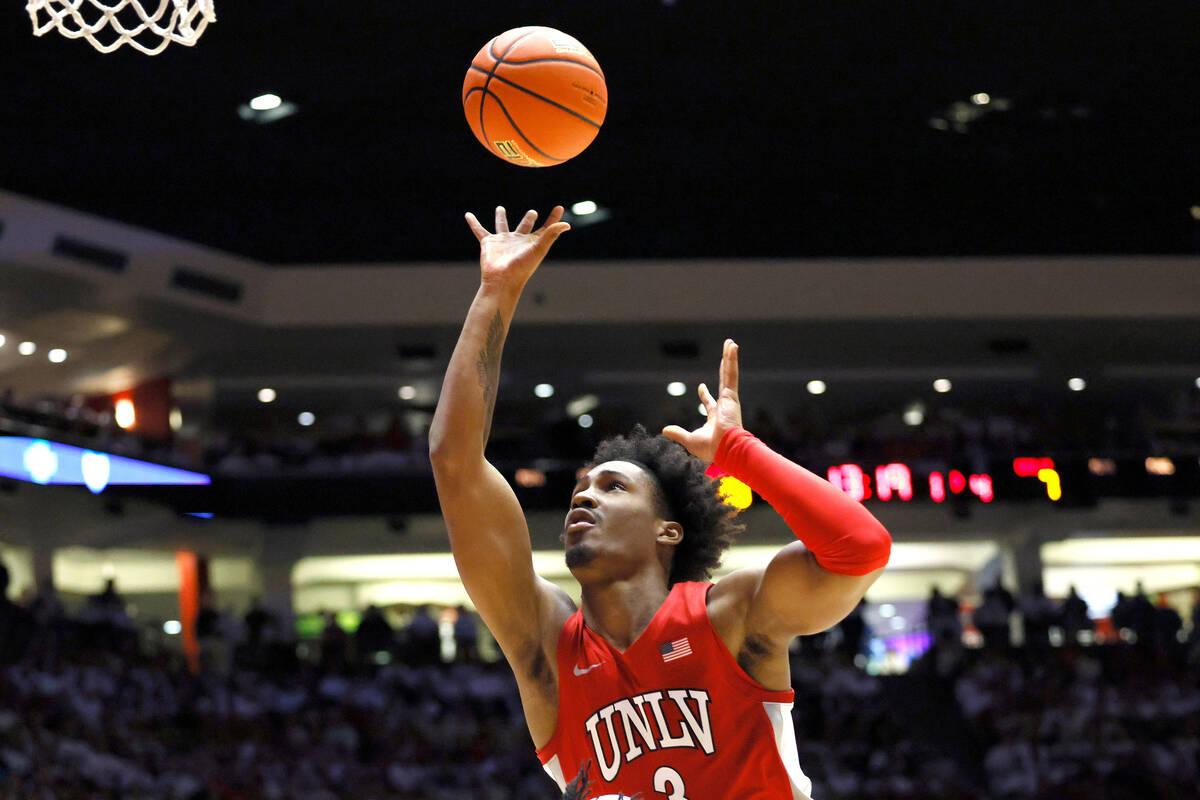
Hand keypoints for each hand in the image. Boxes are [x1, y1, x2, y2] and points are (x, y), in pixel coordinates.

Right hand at [465, 206, 570, 290]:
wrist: (502, 280)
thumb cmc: (522, 267)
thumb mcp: (539, 249)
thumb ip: (551, 234)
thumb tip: (566, 224)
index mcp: (532, 243)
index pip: (546, 228)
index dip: (553, 218)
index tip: (559, 208)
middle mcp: (518, 241)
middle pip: (525, 226)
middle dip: (528, 219)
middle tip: (533, 213)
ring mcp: (503, 241)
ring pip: (502, 225)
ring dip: (500, 217)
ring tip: (500, 208)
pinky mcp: (489, 243)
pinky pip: (479, 230)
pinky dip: (473, 223)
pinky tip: (468, 215)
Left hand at [663, 339, 742, 462]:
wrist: (725, 450)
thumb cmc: (712, 449)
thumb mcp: (690, 440)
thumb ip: (678, 433)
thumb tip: (664, 430)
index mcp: (715, 417)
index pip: (709, 402)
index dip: (705, 394)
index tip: (701, 386)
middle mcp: (724, 406)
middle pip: (723, 382)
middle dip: (724, 368)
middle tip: (725, 356)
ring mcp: (729, 399)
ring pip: (728, 374)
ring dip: (729, 358)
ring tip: (730, 344)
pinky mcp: (731, 395)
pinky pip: (731, 374)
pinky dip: (732, 360)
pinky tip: (732, 347)